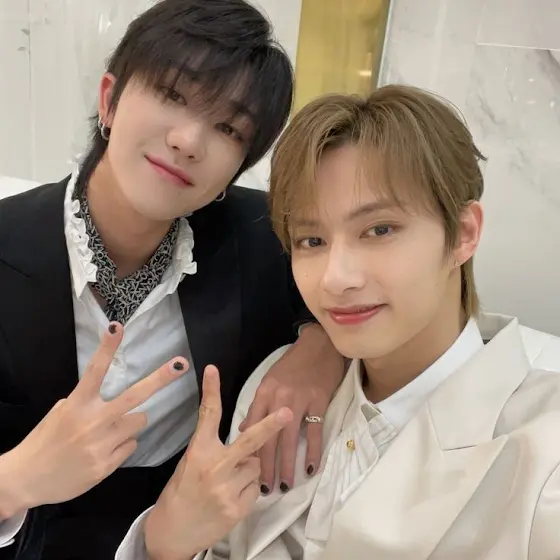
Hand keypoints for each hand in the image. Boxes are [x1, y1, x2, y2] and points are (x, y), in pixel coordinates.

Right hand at [0, 322, 187, 515]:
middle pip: (134, 396)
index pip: (94, 370)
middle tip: (180, 364)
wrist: (27, 479)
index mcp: (77, 404)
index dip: (107, 348)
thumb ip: (85, 402)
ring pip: (139, 421)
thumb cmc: (45, 440)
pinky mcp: (107, 465)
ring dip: (131, 422)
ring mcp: (102, 444)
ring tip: (110, 431)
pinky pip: (130, 446)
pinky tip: (103, 451)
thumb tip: (109, 398)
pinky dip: (122, 445)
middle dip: (160, 379)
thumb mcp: (60, 413)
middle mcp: (92, 422)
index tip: (117, 327)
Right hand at [144, 365, 292, 559]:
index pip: (207, 415)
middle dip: (271, 425)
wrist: (172, 533)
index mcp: (198, 452)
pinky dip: (248, 489)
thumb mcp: (189, 463)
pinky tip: (231, 497)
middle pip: (250, 441)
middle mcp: (214, 467)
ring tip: (229, 481)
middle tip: (288, 411)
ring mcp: (227, 489)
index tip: (213, 369)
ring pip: (255, 466)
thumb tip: (244, 437)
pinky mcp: (237, 508)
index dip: (211, 390)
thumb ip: (213, 449)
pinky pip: (255, 489)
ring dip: (249, 469)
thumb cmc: (179, 493)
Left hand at [240, 323, 344, 492]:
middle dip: (265, 466)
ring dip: (287, 465)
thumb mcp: (269, 381)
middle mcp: (278, 399)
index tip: (244, 473)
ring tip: (285, 485)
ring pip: (289, 440)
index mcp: (263, 394)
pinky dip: (312, 453)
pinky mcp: (318, 402)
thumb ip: (257, 406)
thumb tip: (242, 429)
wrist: (318, 346)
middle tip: (264, 489)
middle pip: (268, 438)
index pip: (252, 428)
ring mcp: (299, 401)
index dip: (248, 452)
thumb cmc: (293, 365)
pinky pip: (314, 433)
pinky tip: (310, 469)